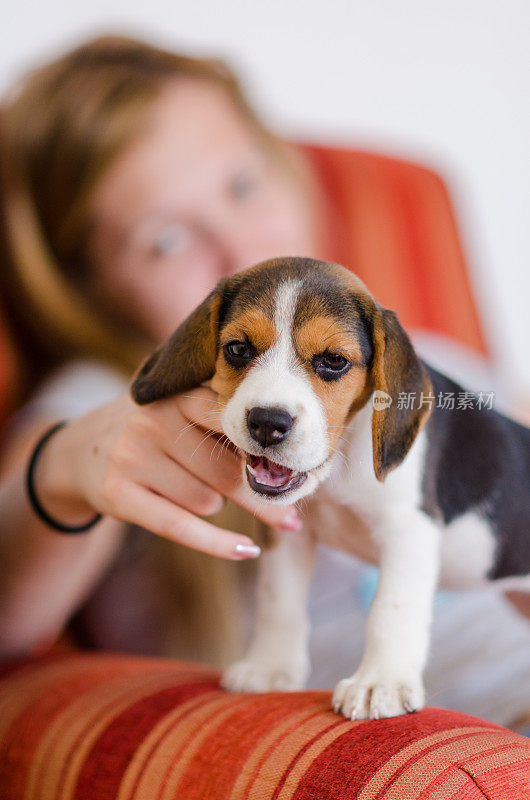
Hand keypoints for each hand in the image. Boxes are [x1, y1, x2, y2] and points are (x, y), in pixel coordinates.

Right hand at [35, 389, 299, 559]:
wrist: (86, 449)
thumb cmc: (161, 432)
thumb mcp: (187, 413)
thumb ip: (229, 426)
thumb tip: (293, 465)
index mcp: (180, 395)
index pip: (237, 424)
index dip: (270, 453)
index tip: (304, 470)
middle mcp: (153, 420)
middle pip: (228, 472)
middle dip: (256, 492)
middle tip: (288, 506)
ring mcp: (131, 456)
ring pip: (207, 502)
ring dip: (215, 505)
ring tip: (193, 486)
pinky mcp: (117, 493)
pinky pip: (179, 526)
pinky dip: (217, 543)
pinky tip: (247, 550)